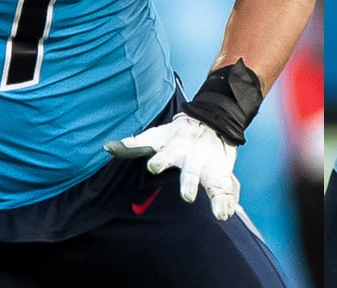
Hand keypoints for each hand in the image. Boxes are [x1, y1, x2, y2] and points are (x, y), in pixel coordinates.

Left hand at [104, 113, 239, 220]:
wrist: (210, 122)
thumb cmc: (176, 135)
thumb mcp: (155, 137)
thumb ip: (133, 144)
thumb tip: (107, 147)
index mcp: (175, 149)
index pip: (165, 155)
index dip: (159, 161)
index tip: (153, 167)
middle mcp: (193, 158)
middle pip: (191, 172)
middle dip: (190, 183)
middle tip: (187, 197)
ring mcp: (209, 166)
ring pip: (214, 183)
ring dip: (218, 198)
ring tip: (220, 213)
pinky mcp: (222, 174)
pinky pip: (227, 190)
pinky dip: (229, 201)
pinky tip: (227, 214)